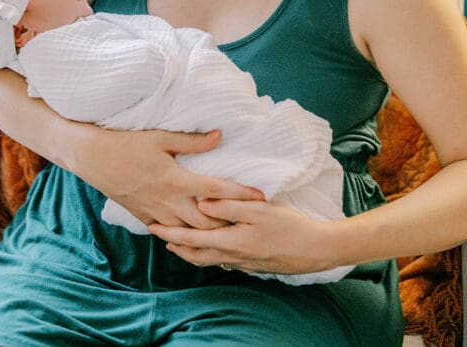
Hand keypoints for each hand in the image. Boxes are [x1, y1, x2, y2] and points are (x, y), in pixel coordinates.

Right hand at [80, 128, 264, 229]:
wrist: (93, 158)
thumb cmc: (127, 143)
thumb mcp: (160, 137)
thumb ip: (192, 141)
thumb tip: (219, 136)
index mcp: (176, 180)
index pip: (216, 190)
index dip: (241, 194)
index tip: (261, 196)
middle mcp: (168, 201)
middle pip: (207, 222)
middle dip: (230, 225)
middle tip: (251, 224)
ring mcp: (155, 213)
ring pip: (189, 234)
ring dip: (210, 236)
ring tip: (230, 235)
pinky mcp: (144, 217)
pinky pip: (170, 234)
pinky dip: (187, 239)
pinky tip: (198, 240)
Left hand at [148, 198, 338, 274]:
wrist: (315, 249)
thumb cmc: (289, 226)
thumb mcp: (258, 209)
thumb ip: (228, 205)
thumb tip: (200, 203)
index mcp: (229, 241)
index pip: (190, 239)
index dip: (169, 233)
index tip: (151, 226)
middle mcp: (232, 256)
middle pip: (194, 253)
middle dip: (174, 245)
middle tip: (157, 234)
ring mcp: (242, 262)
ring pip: (207, 260)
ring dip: (189, 252)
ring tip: (177, 243)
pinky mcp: (252, 264)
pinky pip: (222, 261)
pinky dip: (207, 254)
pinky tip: (211, 248)